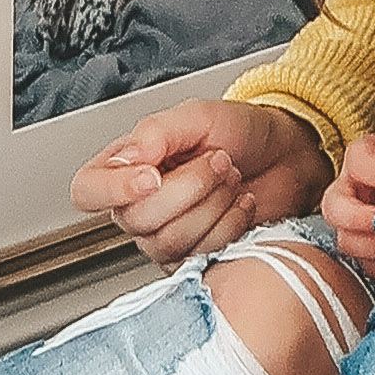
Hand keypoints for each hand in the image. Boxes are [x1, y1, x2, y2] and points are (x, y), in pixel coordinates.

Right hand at [69, 96, 323, 265]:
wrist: (287, 156)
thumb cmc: (241, 131)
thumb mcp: (199, 116)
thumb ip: (159, 131)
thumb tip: (129, 156)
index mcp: (127, 166)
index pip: (88, 191)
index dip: (114, 190)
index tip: (153, 175)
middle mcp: (139, 205)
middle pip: (137, 219)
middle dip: (189, 187)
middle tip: (218, 160)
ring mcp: (166, 236)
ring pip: (169, 241)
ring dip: (212, 205)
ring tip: (230, 178)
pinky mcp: (195, 258)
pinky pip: (200, 255)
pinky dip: (228, 226)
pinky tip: (239, 204)